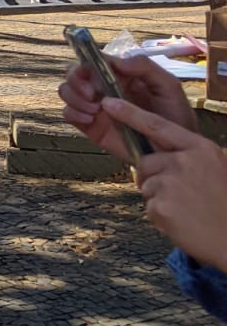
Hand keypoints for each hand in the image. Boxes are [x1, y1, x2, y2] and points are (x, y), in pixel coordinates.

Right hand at [58, 54, 195, 163]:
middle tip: (92, 95)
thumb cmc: (175, 116)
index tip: (95, 77)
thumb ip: (145, 67)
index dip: (88, 64)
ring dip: (74, 98)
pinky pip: (68, 114)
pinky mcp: (90, 126)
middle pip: (74, 73)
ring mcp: (95, 107)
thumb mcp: (168, 86)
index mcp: (121, 75)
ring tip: (94, 110)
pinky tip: (90, 119)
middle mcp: (104, 87)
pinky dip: (73, 114)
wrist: (174, 152)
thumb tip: (116, 61)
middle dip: (76, 81)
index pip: (94, 60)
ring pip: (66, 92)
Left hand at [104, 97, 226, 273]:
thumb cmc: (223, 204)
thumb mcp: (213, 167)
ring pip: (146, 185)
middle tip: (178, 195)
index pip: (157, 125)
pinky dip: (160, 217)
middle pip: (145, 161)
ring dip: (158, 199)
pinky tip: (182, 222)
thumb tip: (154, 154)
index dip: (130, 114)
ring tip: (186, 210)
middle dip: (151, 177)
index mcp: (200, 148)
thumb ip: (186, 155)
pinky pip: (148, 207)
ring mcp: (172, 183)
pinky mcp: (161, 206)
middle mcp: (185, 161)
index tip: (109, 103)